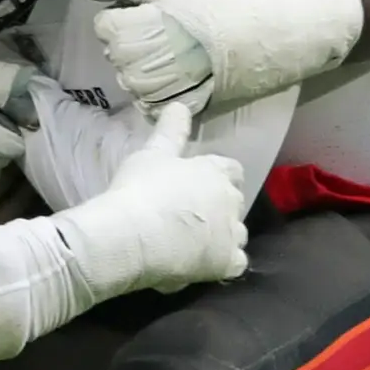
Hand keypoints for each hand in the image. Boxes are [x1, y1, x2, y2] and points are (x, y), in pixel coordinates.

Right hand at [60, 104, 247, 297]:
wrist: (132, 235)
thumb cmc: (140, 189)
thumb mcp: (151, 154)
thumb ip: (171, 131)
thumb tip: (180, 104)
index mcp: (215, 171)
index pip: (232, 169)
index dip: (220, 175)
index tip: (203, 182)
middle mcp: (230, 200)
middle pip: (235, 202)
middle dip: (219, 207)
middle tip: (191, 213)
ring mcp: (231, 233)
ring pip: (238, 233)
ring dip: (223, 236)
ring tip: (196, 242)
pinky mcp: (226, 262)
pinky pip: (236, 263)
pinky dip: (224, 263)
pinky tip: (205, 265)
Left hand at [79, 0, 213, 114]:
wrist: (264, 37)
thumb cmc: (215, 5)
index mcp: (124, 33)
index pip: (103, 25)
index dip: (125, 16)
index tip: (152, 12)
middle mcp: (131, 67)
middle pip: (115, 52)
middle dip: (133, 41)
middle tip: (170, 30)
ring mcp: (151, 92)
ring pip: (130, 79)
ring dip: (146, 66)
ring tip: (178, 52)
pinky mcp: (172, 108)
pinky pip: (150, 103)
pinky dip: (159, 91)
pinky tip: (181, 76)